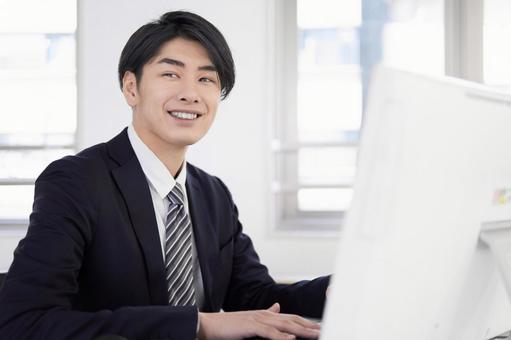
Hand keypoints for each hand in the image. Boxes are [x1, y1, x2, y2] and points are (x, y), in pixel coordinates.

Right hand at [197, 302, 319, 339]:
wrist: (209, 325)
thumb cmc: (229, 326)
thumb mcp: (251, 320)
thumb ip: (266, 314)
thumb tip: (277, 307)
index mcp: (266, 314)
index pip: (291, 318)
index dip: (306, 322)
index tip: (320, 327)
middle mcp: (265, 314)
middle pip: (292, 320)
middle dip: (310, 326)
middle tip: (325, 330)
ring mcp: (258, 320)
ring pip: (285, 326)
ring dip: (301, 330)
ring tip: (315, 334)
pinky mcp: (251, 326)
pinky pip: (269, 333)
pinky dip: (281, 337)